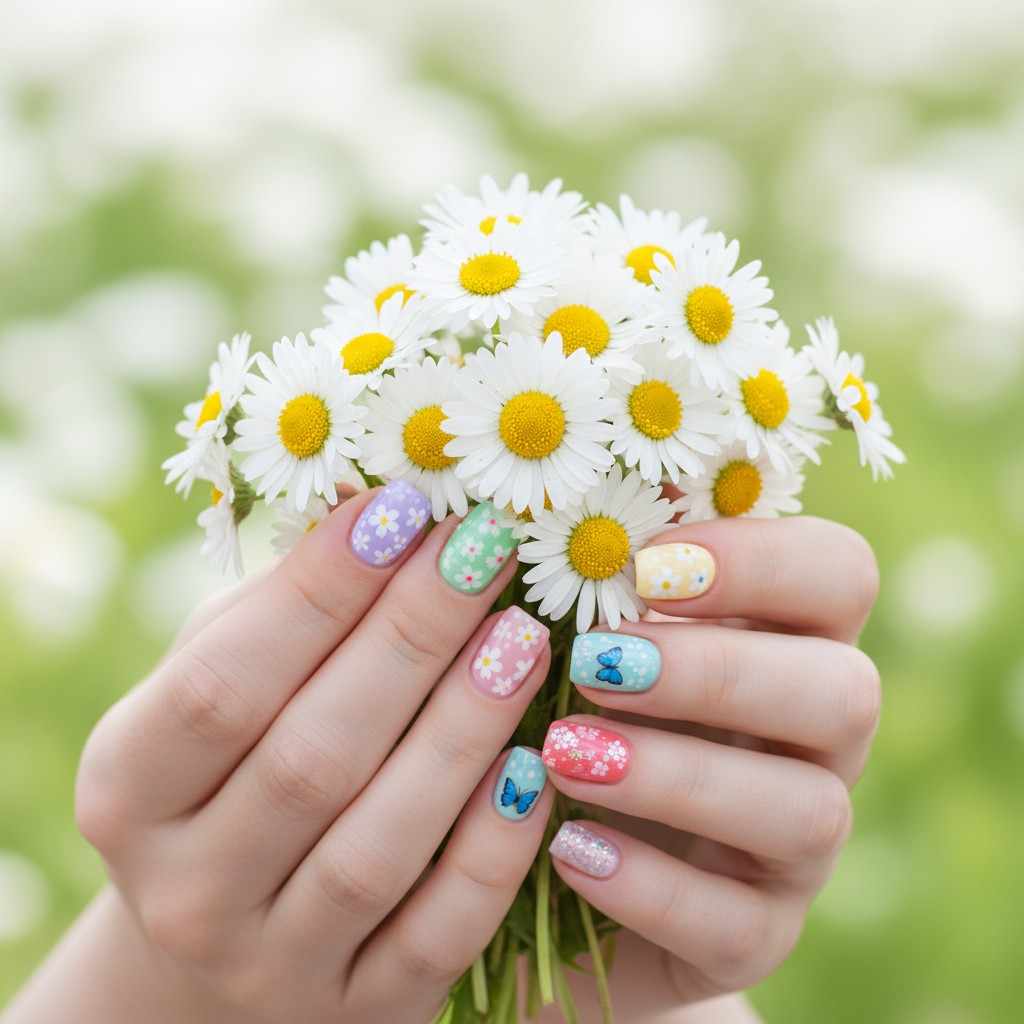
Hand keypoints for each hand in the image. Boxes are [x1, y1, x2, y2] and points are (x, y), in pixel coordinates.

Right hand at [65, 485, 554, 1023]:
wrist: (229, 939)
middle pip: (311, 755)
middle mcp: (185, 891)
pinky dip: (494, 844)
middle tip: (485, 549)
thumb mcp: (220, 684)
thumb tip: (385, 506)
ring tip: (524, 633)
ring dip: (462, 728)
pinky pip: (441, 932)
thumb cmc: (232, 769)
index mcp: (125, 791)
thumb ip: (280, 612)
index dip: (319, 592)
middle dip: (411, 637)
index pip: (220, 684)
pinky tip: (535, 760)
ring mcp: (272, 967)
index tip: (404, 507)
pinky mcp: (363, 1011)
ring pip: (379, 844)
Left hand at [542, 516, 879, 1004]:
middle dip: (718, 671)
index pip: (838, 573)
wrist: (520, 861)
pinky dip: (652, 886)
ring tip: (563, 756)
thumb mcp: (551, 627)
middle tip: (595, 665)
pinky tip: (565, 847)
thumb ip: (569, 556)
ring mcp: (794, 843)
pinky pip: (744, 925)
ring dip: (681, 775)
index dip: (758, 561)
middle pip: (846, 689)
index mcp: (778, 635)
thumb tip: (537, 472)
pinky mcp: (756, 933)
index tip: (644, 566)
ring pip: (811, 811)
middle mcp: (810, 736)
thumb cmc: (539, 706)